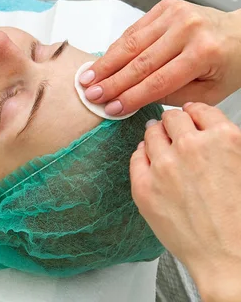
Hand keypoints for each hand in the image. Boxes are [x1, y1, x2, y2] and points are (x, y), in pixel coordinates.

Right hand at [79, 0, 240, 115]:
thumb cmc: (228, 65)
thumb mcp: (209, 91)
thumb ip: (172, 95)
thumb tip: (132, 98)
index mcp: (203, 52)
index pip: (157, 81)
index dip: (130, 97)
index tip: (111, 108)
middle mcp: (188, 28)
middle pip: (140, 62)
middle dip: (111, 81)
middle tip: (91, 95)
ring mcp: (175, 14)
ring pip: (131, 43)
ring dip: (106, 63)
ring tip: (87, 78)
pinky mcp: (166, 6)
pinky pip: (134, 30)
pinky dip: (116, 47)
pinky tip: (103, 61)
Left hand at [130, 103, 240, 300]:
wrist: (228, 256)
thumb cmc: (238, 218)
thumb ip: (224, 142)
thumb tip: (206, 127)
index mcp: (224, 139)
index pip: (198, 110)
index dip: (193, 114)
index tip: (189, 117)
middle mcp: (191, 147)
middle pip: (171, 118)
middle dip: (172, 123)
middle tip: (173, 131)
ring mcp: (164, 166)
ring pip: (150, 134)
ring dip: (155, 137)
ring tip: (160, 147)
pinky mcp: (144, 186)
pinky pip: (135, 157)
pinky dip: (142, 156)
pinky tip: (150, 162)